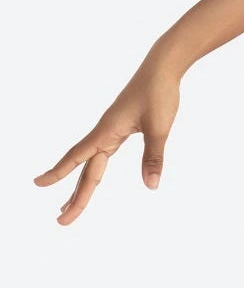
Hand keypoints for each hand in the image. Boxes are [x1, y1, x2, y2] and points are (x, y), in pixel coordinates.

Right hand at [32, 52, 182, 224]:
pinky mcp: (121, 126)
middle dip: (76, 196)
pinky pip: (102, 152)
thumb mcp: (159, 127)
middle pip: (86, 170)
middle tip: (61, 221)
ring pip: (92, 163)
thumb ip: (153, 157)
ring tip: (68, 206)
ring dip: (82, 185)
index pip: (78, 158)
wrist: (163, 67)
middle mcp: (104, 132)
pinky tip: (92, 174)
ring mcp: (111, 129)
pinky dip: (95, 167)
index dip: (58, 173)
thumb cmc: (159, 93)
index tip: (37, 184)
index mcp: (107, 131)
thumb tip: (151, 186)